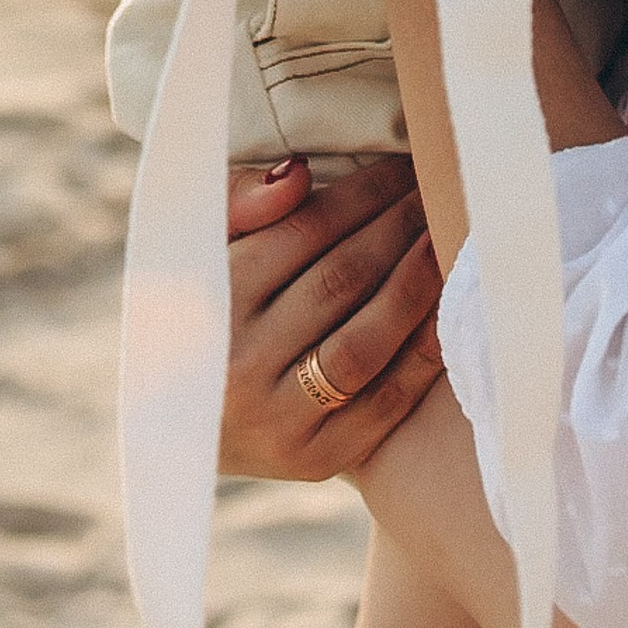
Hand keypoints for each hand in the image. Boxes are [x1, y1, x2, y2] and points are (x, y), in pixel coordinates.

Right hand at [220, 155, 445, 478]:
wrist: (178, 427)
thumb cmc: (203, 315)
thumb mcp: (200, 250)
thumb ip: (242, 202)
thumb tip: (299, 174)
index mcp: (207, 300)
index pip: (303, 231)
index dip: (362, 193)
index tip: (400, 167)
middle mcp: (237, 361)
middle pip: (340, 279)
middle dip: (398, 227)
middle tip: (435, 192)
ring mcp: (276, 417)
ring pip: (364, 342)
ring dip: (416, 285)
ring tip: (446, 242)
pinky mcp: (311, 460)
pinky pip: (382, 401)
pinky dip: (422, 354)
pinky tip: (449, 312)